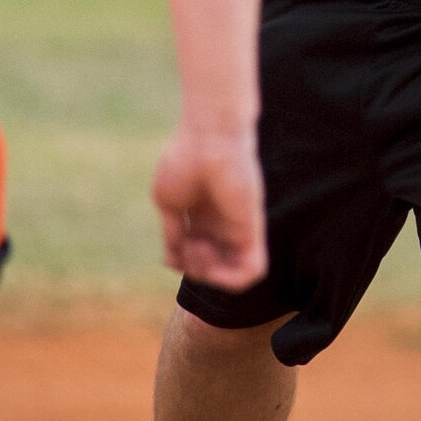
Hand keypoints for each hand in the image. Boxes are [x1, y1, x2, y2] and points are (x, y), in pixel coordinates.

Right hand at [150, 125, 265, 291]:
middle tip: (185, 248)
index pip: (195, 252)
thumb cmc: (185, 161)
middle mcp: (221, 222)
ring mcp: (237, 226)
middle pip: (211, 264)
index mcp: (201, 214)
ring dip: (209, 275)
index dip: (181, 264)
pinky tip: (212, 267)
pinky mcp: (252, 228)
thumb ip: (173, 233)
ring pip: (232, 272)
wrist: (207, 139)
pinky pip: (253, 270)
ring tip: (197, 250)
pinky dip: (231, 280)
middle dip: (193, 269)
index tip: (168, 257)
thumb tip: (173, 258)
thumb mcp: (168, 202)